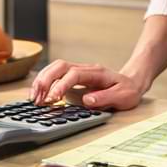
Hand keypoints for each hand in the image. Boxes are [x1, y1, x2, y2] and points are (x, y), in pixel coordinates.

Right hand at [29, 59, 144, 109]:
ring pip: (55, 68)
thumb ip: (106, 98)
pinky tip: (38, 93)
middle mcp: (86, 69)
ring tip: (34, 98)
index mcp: (97, 72)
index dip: (61, 85)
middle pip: (60, 66)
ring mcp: (79, 71)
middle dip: (46, 80)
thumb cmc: (127, 90)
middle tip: (38, 99)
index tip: (52, 99)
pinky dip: (44, 82)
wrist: (131, 83)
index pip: (74, 74)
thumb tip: (87, 100)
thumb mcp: (123, 97)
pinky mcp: (74, 77)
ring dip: (42, 81)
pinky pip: (56, 74)